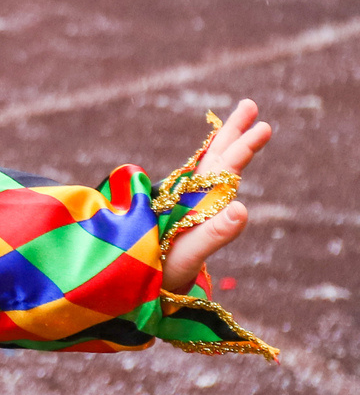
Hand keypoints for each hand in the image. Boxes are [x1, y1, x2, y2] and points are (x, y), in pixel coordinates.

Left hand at [162, 99, 270, 292]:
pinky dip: (217, 170)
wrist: (134, 289)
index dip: (239, 146)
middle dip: (233, 134)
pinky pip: (204, 187)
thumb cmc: (162, 274)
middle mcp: (189, 199)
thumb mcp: (188, 254)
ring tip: (245, 125)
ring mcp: (188, 207)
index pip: (219, 167)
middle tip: (251, 105)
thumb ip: (214, 233)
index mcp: (191, 201)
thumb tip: (243, 208)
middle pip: (214, 159)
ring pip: (210, 169)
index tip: (260, 126)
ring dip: (227, 146)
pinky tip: (222, 166)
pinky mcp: (187, 220)